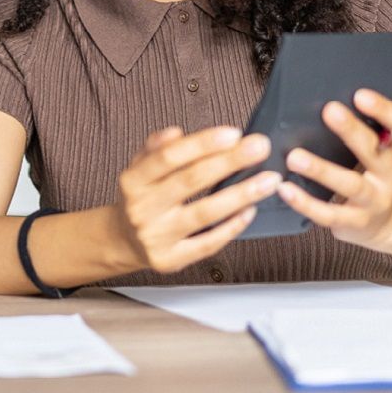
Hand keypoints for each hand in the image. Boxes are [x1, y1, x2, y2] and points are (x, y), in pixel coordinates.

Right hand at [111, 126, 281, 273]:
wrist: (123, 241)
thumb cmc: (141, 197)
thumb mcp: (140, 167)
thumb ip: (157, 148)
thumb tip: (175, 133)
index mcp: (133, 180)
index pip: (169, 157)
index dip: (202, 143)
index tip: (233, 133)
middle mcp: (141, 208)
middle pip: (190, 181)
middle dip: (229, 162)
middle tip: (260, 148)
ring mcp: (156, 236)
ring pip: (204, 213)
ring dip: (240, 195)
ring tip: (268, 180)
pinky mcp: (170, 259)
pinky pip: (208, 243)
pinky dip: (232, 226)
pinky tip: (250, 210)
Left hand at [277, 88, 391, 252]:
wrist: (387, 224)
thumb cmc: (375, 177)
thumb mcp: (381, 153)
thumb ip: (364, 131)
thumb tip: (325, 103)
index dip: (384, 110)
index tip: (360, 95)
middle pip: (374, 151)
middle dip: (352, 131)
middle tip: (329, 110)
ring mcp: (376, 201)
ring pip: (351, 184)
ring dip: (321, 170)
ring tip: (295, 156)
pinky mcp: (356, 222)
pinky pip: (329, 213)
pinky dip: (305, 202)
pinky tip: (285, 189)